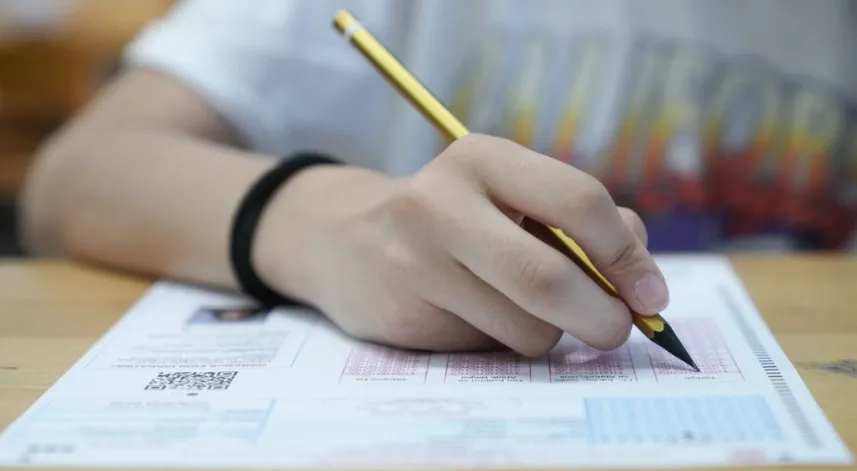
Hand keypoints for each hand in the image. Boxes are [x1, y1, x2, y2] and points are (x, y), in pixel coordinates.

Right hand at [256, 133, 668, 355]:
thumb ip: (580, 223)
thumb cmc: (455, 217)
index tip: (651, 295)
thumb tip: (642, 283)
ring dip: (551, 333)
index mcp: (482, 157)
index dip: (628, 256)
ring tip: (524, 309)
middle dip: (604, 316)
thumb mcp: (511, 195)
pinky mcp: (403, 316)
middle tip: (616, 328)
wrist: (347, 240)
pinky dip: (509, 343)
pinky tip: (479, 317)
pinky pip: (491, 349)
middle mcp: (441, 203)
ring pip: (526, 326)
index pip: (578, 202)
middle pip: (548, 277)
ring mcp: (415, 263)